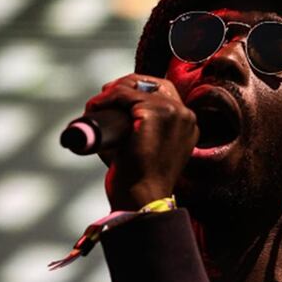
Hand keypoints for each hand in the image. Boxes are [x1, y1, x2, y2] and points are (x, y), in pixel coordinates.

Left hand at [85, 74, 197, 210]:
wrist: (141, 197)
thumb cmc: (139, 179)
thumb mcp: (148, 148)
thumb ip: (141, 129)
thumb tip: (111, 112)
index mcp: (188, 125)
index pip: (164, 92)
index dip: (137, 91)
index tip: (115, 99)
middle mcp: (186, 115)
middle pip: (153, 84)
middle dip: (124, 86)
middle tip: (102, 100)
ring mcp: (173, 112)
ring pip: (135, 86)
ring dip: (110, 93)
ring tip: (95, 108)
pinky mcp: (155, 113)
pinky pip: (123, 93)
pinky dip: (105, 98)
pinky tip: (93, 108)